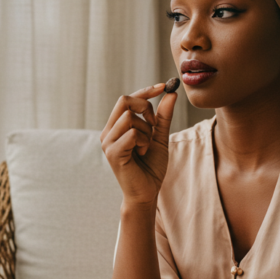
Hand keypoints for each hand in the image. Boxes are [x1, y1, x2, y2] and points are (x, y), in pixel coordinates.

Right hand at [100, 83, 178, 205]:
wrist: (147, 192)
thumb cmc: (150, 167)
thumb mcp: (160, 137)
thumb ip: (163, 117)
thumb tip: (171, 94)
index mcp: (116, 127)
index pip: (126, 99)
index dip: (145, 91)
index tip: (164, 86)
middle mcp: (108, 132)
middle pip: (124, 100)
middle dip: (145, 107)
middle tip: (155, 125)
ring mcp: (108, 142)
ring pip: (129, 117)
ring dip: (146, 129)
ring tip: (146, 146)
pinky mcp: (112, 153)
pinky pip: (132, 133)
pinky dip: (143, 141)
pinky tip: (142, 153)